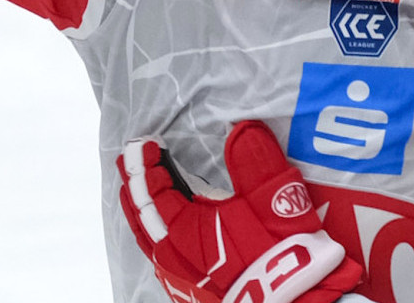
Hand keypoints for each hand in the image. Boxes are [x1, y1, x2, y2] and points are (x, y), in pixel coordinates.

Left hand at [118, 122, 362, 302]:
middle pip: (140, 215)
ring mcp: (177, 276)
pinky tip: (164, 232)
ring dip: (142, 211)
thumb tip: (242, 127)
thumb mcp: (274, 199)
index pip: (152, 188)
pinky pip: (158, 255)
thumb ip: (256, 158)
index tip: (147, 143)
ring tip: (140, 192)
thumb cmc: (282, 253)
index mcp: (184, 227)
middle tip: (132, 161)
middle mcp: (171, 253)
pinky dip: (153, 234)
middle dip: (135, 184)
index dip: (146, 163)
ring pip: (146, 238)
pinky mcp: (189, 291)